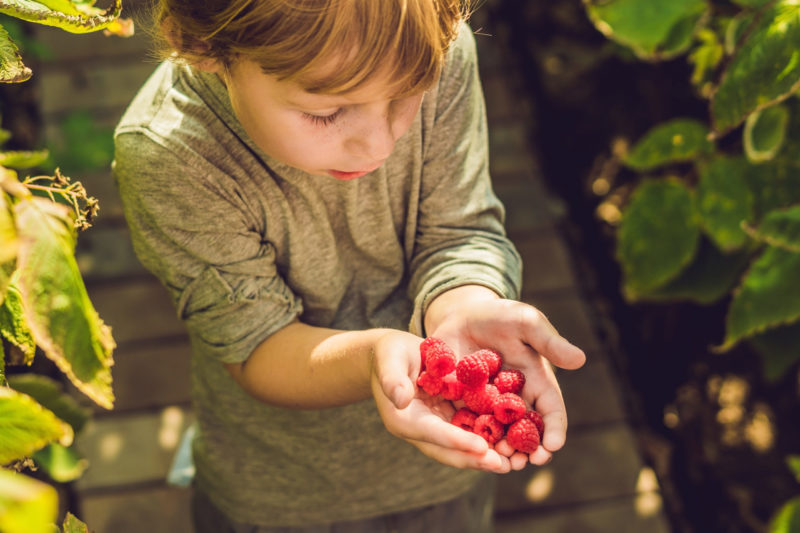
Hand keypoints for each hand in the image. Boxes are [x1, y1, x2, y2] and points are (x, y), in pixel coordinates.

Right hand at [370, 330, 515, 473]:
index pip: (434, 433)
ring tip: (512, 461)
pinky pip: (470, 431)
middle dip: (475, 458)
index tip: (481, 447)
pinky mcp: (449, 419)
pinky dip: (489, 438)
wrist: (395, 354)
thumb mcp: (390, 360)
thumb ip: (393, 379)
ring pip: (462, 447)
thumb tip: (400, 399)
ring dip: (485, 456)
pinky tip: (511, 441)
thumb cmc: (390, 353)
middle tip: (502, 465)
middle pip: (449, 450)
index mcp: (406, 420)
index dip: (457, 441)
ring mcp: (437, 427)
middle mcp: (422, 430)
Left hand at [423, 286, 585, 467]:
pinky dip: (471, 440)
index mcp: (537, 382)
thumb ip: (549, 342)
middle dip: (528, 449)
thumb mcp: (526, 322)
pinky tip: (469, 449)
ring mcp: (489, 404)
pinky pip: (468, 426)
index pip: (551, 411)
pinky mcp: (463, 403)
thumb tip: (580, 359)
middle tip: (525, 462)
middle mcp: (515, 398)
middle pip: (527, 431)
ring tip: (501, 462)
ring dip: (501, 451)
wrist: (462, 313)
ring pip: (499, 435)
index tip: (554, 445)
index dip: (554, 429)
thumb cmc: (500, 315)